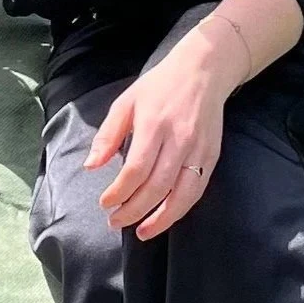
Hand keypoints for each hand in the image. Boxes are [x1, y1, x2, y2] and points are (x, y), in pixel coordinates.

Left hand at [88, 35, 228, 238]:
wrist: (204, 70)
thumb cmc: (160, 86)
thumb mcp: (127, 102)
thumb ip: (108, 135)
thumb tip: (91, 167)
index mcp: (154, 125)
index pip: (136, 170)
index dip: (119, 192)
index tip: (105, 203)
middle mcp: (179, 140)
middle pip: (157, 187)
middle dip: (134, 211)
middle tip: (116, 221)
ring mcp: (199, 150)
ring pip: (182, 195)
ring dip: (161, 219)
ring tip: (141, 232)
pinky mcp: (212, 156)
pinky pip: (197, 190)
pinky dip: (181, 209)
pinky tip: (166, 217)